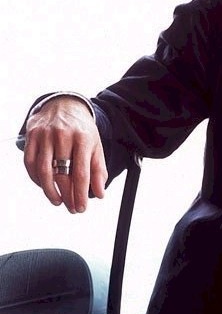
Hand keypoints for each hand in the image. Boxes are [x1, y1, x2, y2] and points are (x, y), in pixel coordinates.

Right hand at [22, 96, 106, 212]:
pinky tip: (44, 186)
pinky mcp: (32, 136)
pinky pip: (30, 163)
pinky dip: (36, 179)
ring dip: (49, 191)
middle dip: (67, 196)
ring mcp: (45, 135)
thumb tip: (100, 194)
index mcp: (82, 139)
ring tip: (58, 201)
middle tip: (71, 207)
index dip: (80, 194)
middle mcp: (63, 136)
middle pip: (62, 174)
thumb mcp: (96, 147)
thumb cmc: (82, 130)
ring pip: (43, 171)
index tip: (81, 208)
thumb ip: (98, 170)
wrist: (65, 105)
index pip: (81, 173)